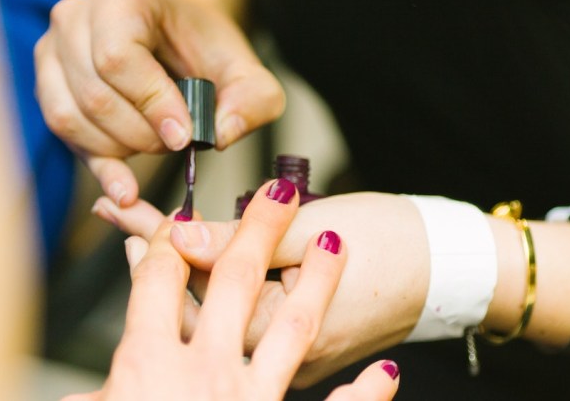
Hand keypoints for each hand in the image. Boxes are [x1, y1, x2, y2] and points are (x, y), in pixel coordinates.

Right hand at [35, 0, 283, 206]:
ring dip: (118, 149)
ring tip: (154, 145)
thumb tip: (221, 135)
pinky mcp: (46, 83)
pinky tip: (125, 184)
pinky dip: (97, 162)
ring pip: (71, 117)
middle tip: (174, 143)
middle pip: (95, 95)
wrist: (170, 35)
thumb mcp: (243, 69)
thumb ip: (252, 101)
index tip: (182, 135)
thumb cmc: (201, 47)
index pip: (120, 58)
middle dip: (140, 135)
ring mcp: (53, 50)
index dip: (151, 104)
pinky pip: (62, 132)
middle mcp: (76, 18)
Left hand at [61, 181, 399, 400]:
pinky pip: (241, 320)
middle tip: (118, 214)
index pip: (196, 283)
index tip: (124, 207)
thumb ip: (244, 241)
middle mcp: (276, 358)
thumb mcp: (317, 232)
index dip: (156, 238)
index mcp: (277, 331)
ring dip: (182, 270)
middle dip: (155, 253)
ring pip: (216, 314)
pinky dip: (217, 287)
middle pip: (195, 302)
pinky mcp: (297, 351)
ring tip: (145, 233)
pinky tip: (199, 260)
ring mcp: (286, 361)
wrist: (451, 273)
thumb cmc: (396, 248)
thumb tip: (181, 237)